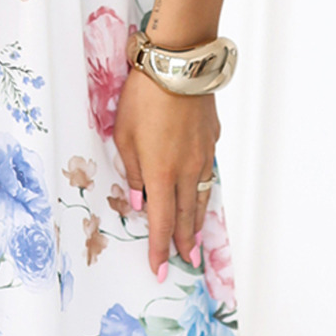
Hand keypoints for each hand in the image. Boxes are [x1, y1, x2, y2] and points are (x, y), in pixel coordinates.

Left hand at [112, 66, 220, 279]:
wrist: (179, 66)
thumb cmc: (143, 97)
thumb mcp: (124, 136)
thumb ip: (133, 171)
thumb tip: (141, 201)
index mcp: (161, 174)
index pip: (160, 223)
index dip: (159, 249)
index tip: (159, 270)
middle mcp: (187, 171)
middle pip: (185, 217)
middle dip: (183, 243)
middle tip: (185, 262)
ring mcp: (203, 156)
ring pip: (201, 198)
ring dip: (196, 222)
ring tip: (194, 238)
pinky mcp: (211, 140)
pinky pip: (207, 173)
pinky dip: (203, 191)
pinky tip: (200, 194)